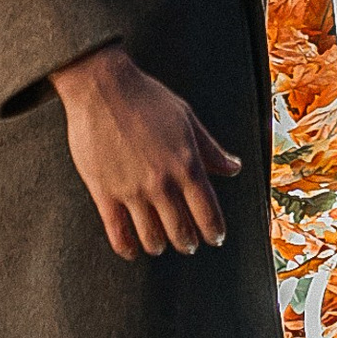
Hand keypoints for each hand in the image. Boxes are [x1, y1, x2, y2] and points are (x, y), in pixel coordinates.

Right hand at [52, 42, 236, 259]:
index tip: (216, 238)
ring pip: (151, 238)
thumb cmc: (147, 99)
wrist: (102, 87)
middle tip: (188, 244)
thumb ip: (211, 149)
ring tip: (160, 245)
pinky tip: (132, 250)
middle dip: (188, 242)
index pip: (208, 212)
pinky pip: (118, 233)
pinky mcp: (104, 192)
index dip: (215, 231)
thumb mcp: (187, 119)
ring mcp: (132, 190)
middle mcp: (162, 182)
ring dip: (159, 246)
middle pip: (181, 231)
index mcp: (187, 164)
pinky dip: (127, 248)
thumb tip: (234, 167)